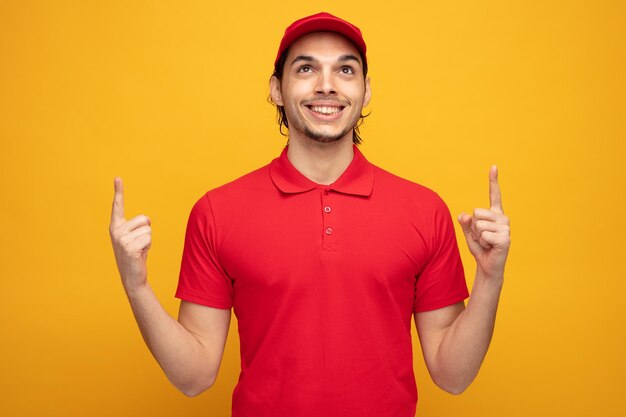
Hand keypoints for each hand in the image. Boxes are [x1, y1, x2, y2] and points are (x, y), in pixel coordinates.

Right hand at [109, 177, 151, 292]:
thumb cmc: (136, 255)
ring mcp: (121, 239)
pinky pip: (148, 239)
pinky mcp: (129, 247)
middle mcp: (116, 231)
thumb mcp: (136, 237)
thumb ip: (139, 227)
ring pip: (148, 230)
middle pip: (144, 219)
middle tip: (139, 244)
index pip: (118, 206)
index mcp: (116, 226)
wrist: (132, 277)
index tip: (118, 177)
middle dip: (147, 231)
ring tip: (139, 250)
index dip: (118, 191)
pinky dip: (148, 247)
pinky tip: (140, 255)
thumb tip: (147, 221)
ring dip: (148, 241)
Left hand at [458, 166, 509, 280]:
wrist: (488, 265)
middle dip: (473, 227)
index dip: (493, 181)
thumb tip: (464, 215)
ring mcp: (505, 228)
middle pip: (476, 212)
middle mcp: (502, 218)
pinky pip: (484, 235)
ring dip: (478, 236)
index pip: (494, 195)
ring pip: (478, 224)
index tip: (494, 166)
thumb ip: (465, 223)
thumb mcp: (469, 232)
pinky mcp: (505, 238)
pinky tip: (490, 247)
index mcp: (494, 214)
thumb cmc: (480, 247)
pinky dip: (482, 243)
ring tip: (486, 242)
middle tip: (482, 237)